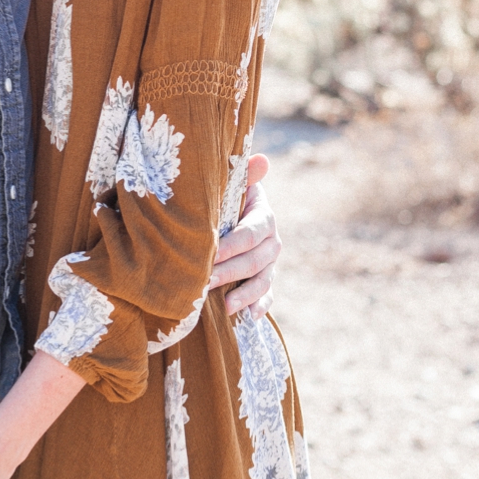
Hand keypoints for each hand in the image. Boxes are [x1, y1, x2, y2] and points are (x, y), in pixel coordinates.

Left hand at [210, 154, 280, 315]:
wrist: (233, 214)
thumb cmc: (227, 199)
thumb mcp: (234, 186)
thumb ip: (245, 175)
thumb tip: (262, 160)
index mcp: (264, 217)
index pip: (251, 233)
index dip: (231, 245)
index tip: (209, 254)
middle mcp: (272, 242)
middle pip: (255, 260)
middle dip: (230, 272)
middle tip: (206, 281)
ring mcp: (271, 264)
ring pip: (262, 282)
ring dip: (244, 295)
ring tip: (224, 306)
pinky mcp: (266, 281)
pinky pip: (268, 297)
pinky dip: (259, 308)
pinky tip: (248, 318)